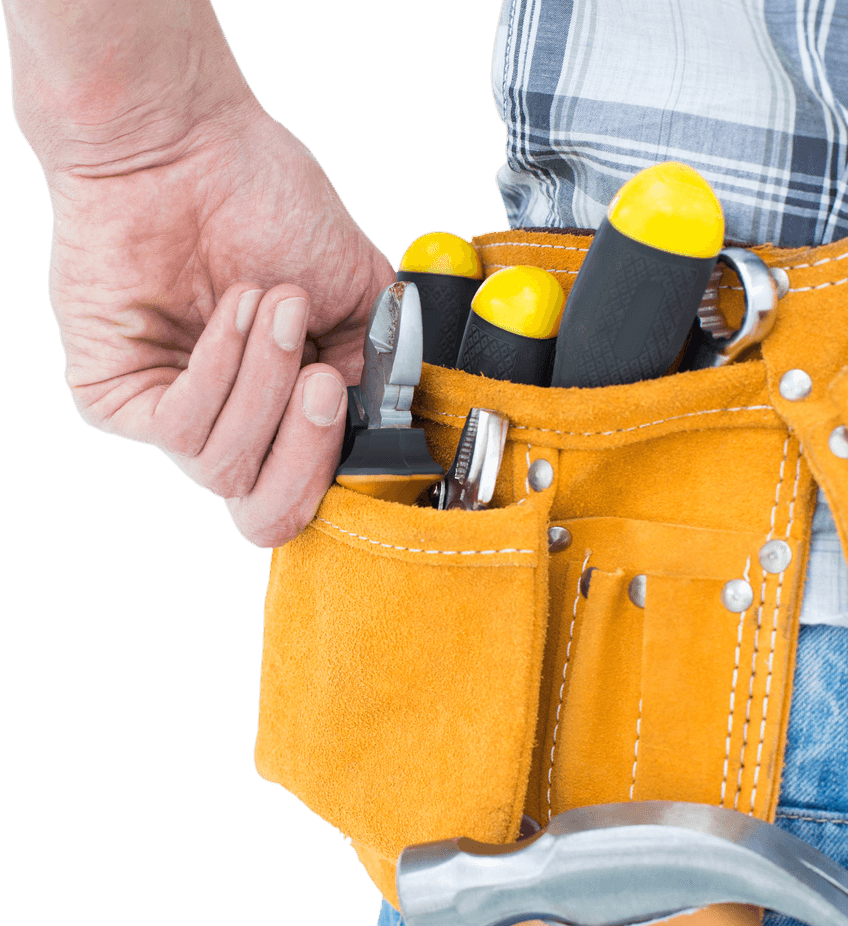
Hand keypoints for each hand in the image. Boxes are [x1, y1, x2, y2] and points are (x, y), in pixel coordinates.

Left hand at [48, 105, 395, 546]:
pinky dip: (218, 369)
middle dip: (306, 452)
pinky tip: (230, 310)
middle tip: (320, 380)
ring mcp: (175, 418)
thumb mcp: (357, 294)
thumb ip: (378, 365)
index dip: (341, 480)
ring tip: (272, 306)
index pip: (310, 499)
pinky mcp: (116, 400)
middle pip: (267, 513)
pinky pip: (179, 428)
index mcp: (289, 414)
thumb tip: (382, 422)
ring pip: (226, 468)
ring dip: (263, 383)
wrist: (187, 143)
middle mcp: (234, 426)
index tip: (365, 420)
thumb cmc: (268, 203)